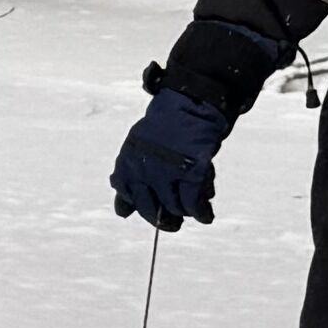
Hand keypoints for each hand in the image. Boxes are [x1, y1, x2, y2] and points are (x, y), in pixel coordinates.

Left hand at [112, 81, 227, 229]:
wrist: (190, 105)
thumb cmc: (164, 130)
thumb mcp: (137, 151)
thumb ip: (128, 182)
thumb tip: (122, 213)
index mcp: (127, 163)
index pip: (129, 199)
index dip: (142, 207)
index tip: (154, 208)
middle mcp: (144, 170)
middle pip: (152, 210)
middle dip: (164, 220)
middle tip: (174, 222)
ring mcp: (168, 172)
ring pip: (175, 208)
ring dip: (186, 211)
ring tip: (193, 206)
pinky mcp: (192, 172)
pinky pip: (194, 204)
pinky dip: (202, 213)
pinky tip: (206, 215)